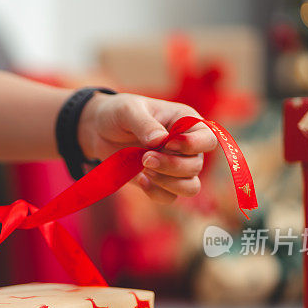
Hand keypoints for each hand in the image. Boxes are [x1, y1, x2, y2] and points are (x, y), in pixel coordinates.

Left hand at [77, 93, 217, 202]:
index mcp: (186, 122)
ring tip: (144, 170)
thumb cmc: (118, 114)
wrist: (99, 131)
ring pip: (190, 187)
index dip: (192, 145)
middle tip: (145, 158)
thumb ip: (144, 123)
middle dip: (171, 165)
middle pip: (196, 166)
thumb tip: (160, 141)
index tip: (167, 144)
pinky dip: (156, 193)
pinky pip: (170, 197)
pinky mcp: (160, 182)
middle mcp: (187, 147)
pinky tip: (140, 180)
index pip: (208, 139)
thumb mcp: (128, 110)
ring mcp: (175, 167)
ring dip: (168, 183)